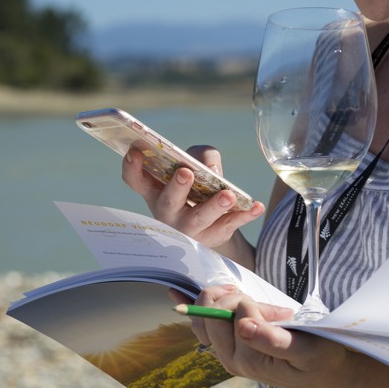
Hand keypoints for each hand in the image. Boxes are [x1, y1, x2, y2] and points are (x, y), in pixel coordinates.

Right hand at [122, 145, 263, 248]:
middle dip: (177, 188)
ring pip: (199, 219)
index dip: (132, 167)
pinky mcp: (213, 236)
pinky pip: (228, 226)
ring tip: (228, 195)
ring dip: (213, 206)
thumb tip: (212, 170)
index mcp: (156, 191)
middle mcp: (168, 212)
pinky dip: (244, 216)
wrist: (211, 224)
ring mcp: (189, 229)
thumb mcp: (196, 165)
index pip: (135, 180)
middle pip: (168, 202)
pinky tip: (256, 207)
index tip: (135, 151)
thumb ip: (202, 156)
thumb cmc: (198, 187)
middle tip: (185, 172)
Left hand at [191, 285, 349, 387]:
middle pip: (211, 311)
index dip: (248, 303)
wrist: (320, 371)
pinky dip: (191, 305)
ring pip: (205, 315)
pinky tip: (175, 293)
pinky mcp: (227, 345)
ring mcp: (226, 351)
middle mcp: (229, 357)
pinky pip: (201, 323)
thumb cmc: (316, 357)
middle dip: (234, 298)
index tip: (274, 310)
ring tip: (252, 304)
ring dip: (224, 299)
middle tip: (262, 306)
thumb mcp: (303, 348)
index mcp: (246, 359)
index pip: (231, 314)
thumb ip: (272, 340)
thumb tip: (242, 326)